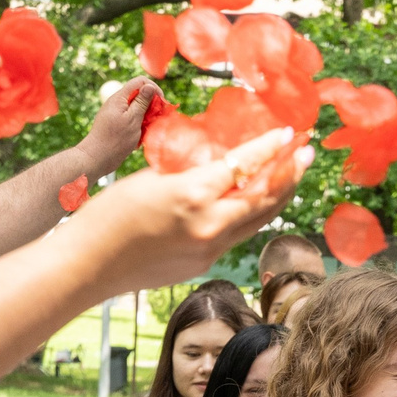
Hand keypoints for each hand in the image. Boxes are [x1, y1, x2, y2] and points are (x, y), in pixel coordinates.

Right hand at [60, 129, 311, 303]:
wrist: (89, 264)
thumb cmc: (108, 213)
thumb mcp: (151, 177)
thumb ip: (189, 171)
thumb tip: (219, 162)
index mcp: (193, 195)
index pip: (245, 165)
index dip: (270, 147)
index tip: (288, 132)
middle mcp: (209, 225)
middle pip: (265, 197)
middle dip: (290, 172)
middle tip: (307, 153)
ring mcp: (209, 250)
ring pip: (258, 221)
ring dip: (279, 196)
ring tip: (293, 176)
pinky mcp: (204, 264)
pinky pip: (237, 235)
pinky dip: (253, 215)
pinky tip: (257, 202)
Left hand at [80, 78, 156, 173]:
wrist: (96, 158)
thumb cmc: (115, 140)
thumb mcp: (132, 119)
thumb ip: (141, 102)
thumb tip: (150, 86)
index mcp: (119, 98)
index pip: (139, 81)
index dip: (153, 88)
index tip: (161, 102)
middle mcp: (117, 103)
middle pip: (138, 94)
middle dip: (151, 104)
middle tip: (157, 117)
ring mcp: (116, 113)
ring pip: (136, 108)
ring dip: (145, 116)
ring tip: (148, 128)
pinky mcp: (117, 124)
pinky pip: (131, 119)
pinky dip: (139, 125)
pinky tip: (140, 136)